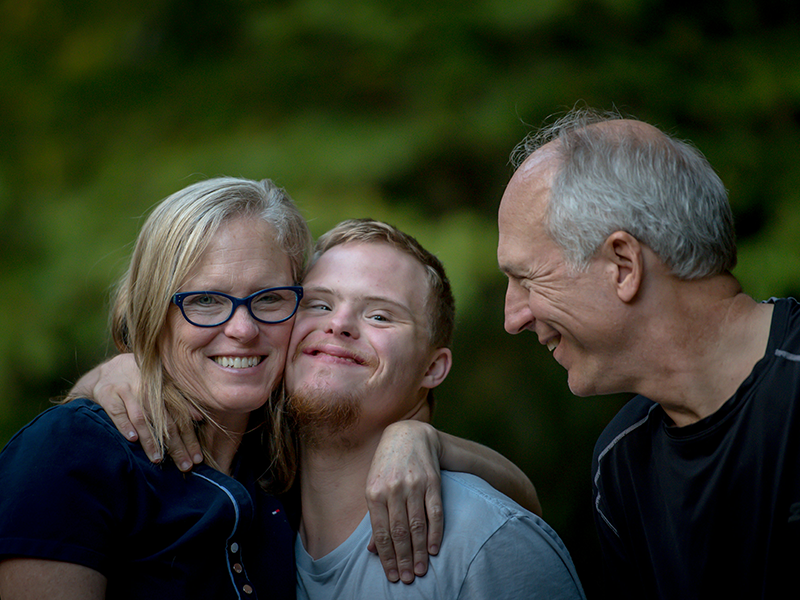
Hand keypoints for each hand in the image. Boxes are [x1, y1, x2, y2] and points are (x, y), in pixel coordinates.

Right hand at [88, 355, 201, 470]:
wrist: (109, 370)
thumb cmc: (141, 382)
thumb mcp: (162, 386)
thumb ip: (180, 401)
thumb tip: (199, 418)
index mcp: (164, 387)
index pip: (181, 417)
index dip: (190, 438)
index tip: (197, 458)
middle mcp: (148, 388)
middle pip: (165, 421)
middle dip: (176, 445)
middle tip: (184, 465)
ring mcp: (127, 390)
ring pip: (141, 418)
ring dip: (150, 440)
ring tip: (158, 459)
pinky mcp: (108, 394)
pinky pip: (117, 412)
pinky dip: (125, 426)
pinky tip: (132, 440)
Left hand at [365, 421, 443, 584]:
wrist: (408, 435)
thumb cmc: (386, 466)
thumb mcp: (373, 487)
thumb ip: (374, 517)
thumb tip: (372, 550)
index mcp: (374, 492)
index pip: (381, 532)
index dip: (387, 557)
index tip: (393, 575)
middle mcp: (393, 489)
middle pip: (400, 532)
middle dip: (404, 559)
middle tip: (408, 578)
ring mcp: (414, 485)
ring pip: (417, 525)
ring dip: (420, 551)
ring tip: (421, 570)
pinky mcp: (432, 482)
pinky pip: (435, 512)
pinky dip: (435, 533)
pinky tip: (435, 549)